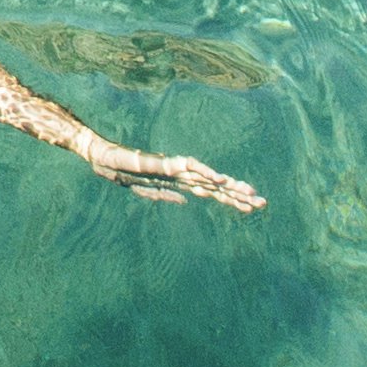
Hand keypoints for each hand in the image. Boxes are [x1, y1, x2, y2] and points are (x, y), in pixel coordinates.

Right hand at [95, 139, 262, 214]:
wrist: (103, 159)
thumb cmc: (121, 171)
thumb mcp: (146, 191)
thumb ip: (166, 195)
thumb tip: (186, 201)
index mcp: (180, 183)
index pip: (212, 192)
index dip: (232, 199)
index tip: (252, 208)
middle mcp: (182, 175)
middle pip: (216, 186)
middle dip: (239, 194)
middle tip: (264, 203)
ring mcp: (175, 169)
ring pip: (208, 178)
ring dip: (229, 186)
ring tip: (250, 193)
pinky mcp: (165, 164)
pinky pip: (189, 169)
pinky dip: (205, 172)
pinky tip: (220, 178)